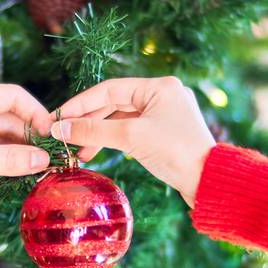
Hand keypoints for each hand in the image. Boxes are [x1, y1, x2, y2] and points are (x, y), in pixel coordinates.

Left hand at [0, 82, 51, 203]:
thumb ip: (6, 160)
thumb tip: (42, 160)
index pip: (14, 97)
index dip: (37, 115)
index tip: (54, 136)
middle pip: (8, 117)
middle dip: (30, 137)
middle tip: (52, 158)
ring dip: (17, 150)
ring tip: (40, 168)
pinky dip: (1, 158)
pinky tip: (17, 171)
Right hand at [52, 77, 214, 206]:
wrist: (208, 181)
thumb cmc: (175, 152)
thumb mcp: (131, 137)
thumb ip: (94, 130)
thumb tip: (60, 128)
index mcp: (159, 86)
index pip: (109, 89)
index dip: (81, 104)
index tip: (58, 118)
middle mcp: (163, 95)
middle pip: (114, 104)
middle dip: (88, 122)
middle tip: (64, 137)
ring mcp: (165, 114)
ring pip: (121, 119)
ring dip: (99, 134)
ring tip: (79, 151)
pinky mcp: (165, 133)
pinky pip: (131, 131)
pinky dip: (113, 140)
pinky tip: (97, 151)